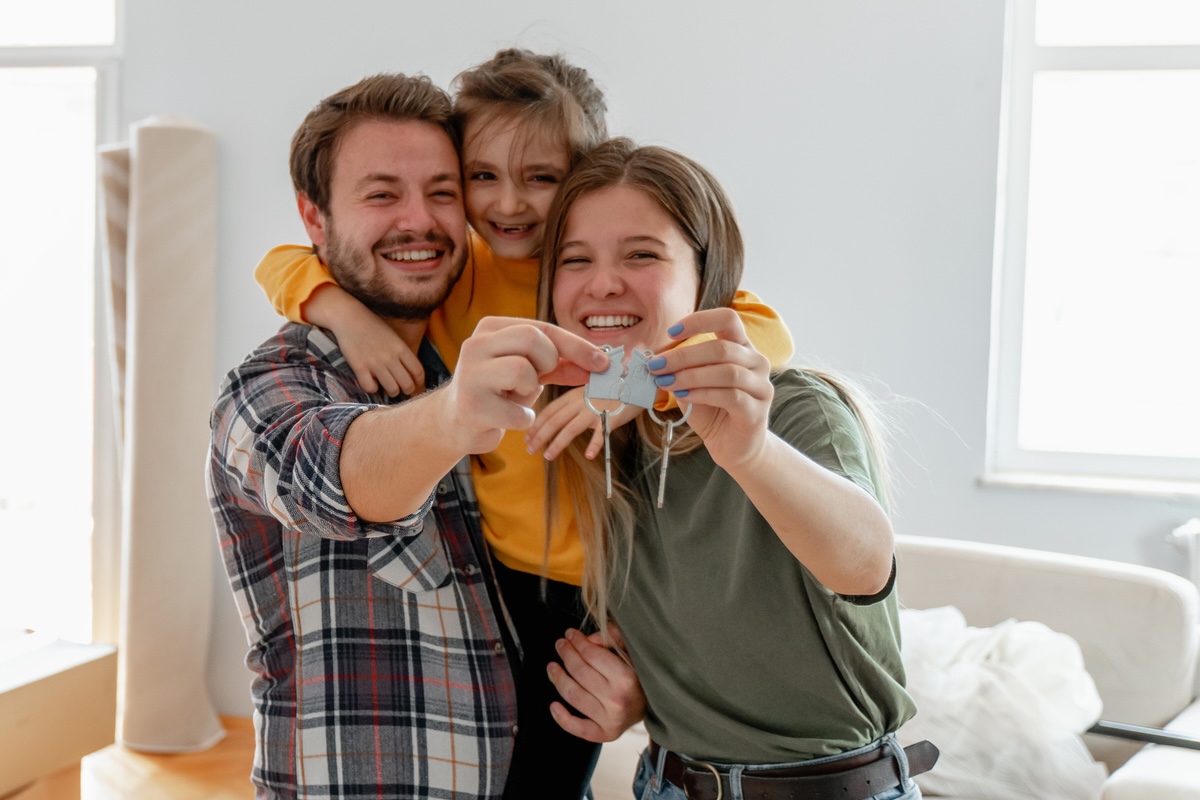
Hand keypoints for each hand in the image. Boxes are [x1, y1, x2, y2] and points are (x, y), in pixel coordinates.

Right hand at [336, 308, 424, 396]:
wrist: (349, 317)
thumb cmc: (372, 325)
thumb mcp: (393, 336)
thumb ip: (402, 352)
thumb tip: (409, 371)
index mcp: (401, 348)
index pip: (418, 371)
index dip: (420, 382)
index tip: (417, 385)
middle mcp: (391, 357)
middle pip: (408, 384)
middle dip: (407, 390)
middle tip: (402, 389)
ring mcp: (375, 363)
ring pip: (392, 389)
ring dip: (391, 392)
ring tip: (388, 388)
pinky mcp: (359, 367)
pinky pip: (370, 388)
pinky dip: (372, 389)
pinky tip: (371, 383)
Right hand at [444, 317, 608, 454]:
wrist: (458, 421)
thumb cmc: (500, 390)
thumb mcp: (531, 369)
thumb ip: (562, 364)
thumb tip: (599, 364)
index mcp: (490, 328)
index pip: (542, 327)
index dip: (577, 346)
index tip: (602, 362)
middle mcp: (475, 344)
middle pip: (531, 339)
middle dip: (548, 362)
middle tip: (539, 378)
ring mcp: (470, 375)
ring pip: (522, 371)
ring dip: (531, 390)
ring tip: (516, 397)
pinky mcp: (471, 406)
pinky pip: (518, 412)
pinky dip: (523, 419)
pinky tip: (508, 417)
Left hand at [525, 386, 642, 460]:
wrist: (637, 381)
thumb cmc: (614, 388)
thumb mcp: (590, 392)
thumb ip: (576, 403)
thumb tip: (563, 418)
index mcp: (574, 395)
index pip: (550, 410)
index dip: (537, 424)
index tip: (527, 436)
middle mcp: (581, 402)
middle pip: (555, 420)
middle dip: (540, 436)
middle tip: (529, 450)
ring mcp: (595, 410)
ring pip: (570, 429)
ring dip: (557, 443)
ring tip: (547, 456)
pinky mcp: (611, 418)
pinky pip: (601, 434)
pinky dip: (594, 445)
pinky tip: (588, 456)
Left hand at [548, 626, 644, 742]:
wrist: (653, 706)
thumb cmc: (640, 675)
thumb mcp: (631, 651)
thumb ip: (611, 639)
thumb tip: (586, 640)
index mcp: (626, 677)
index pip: (591, 655)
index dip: (577, 642)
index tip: (570, 634)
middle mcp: (617, 699)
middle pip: (580, 673)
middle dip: (566, 654)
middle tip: (560, 645)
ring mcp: (610, 719)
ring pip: (574, 696)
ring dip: (558, 679)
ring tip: (552, 667)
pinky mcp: (604, 734)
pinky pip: (578, 728)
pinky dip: (562, 718)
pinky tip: (553, 705)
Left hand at [648, 307, 772, 470]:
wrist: (732, 446)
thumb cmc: (712, 411)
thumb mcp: (691, 384)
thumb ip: (680, 369)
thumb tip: (654, 358)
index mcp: (742, 347)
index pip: (727, 319)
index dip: (699, 321)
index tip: (671, 332)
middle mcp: (756, 362)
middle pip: (722, 348)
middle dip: (683, 355)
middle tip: (656, 365)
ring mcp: (760, 386)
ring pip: (727, 371)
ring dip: (691, 375)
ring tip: (666, 382)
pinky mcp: (756, 410)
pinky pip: (730, 395)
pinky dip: (703, 393)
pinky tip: (684, 396)